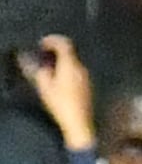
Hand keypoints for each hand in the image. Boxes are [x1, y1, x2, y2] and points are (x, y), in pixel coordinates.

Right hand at [17, 36, 93, 151]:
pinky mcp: (88, 86)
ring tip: (49, 69)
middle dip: (55, 51)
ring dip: (61, 61)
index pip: (64, 43)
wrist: (79, 123)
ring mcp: (87, 78)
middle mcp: (81, 69)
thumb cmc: (60, 104)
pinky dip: (67, 70)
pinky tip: (60, 80)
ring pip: (73, 62)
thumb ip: (37, 69)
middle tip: (43, 56)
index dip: (52, 40)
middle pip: (69, 52)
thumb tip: (31, 61)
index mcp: (70, 65)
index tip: (42, 44)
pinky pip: (77, 72)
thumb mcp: (44, 86)